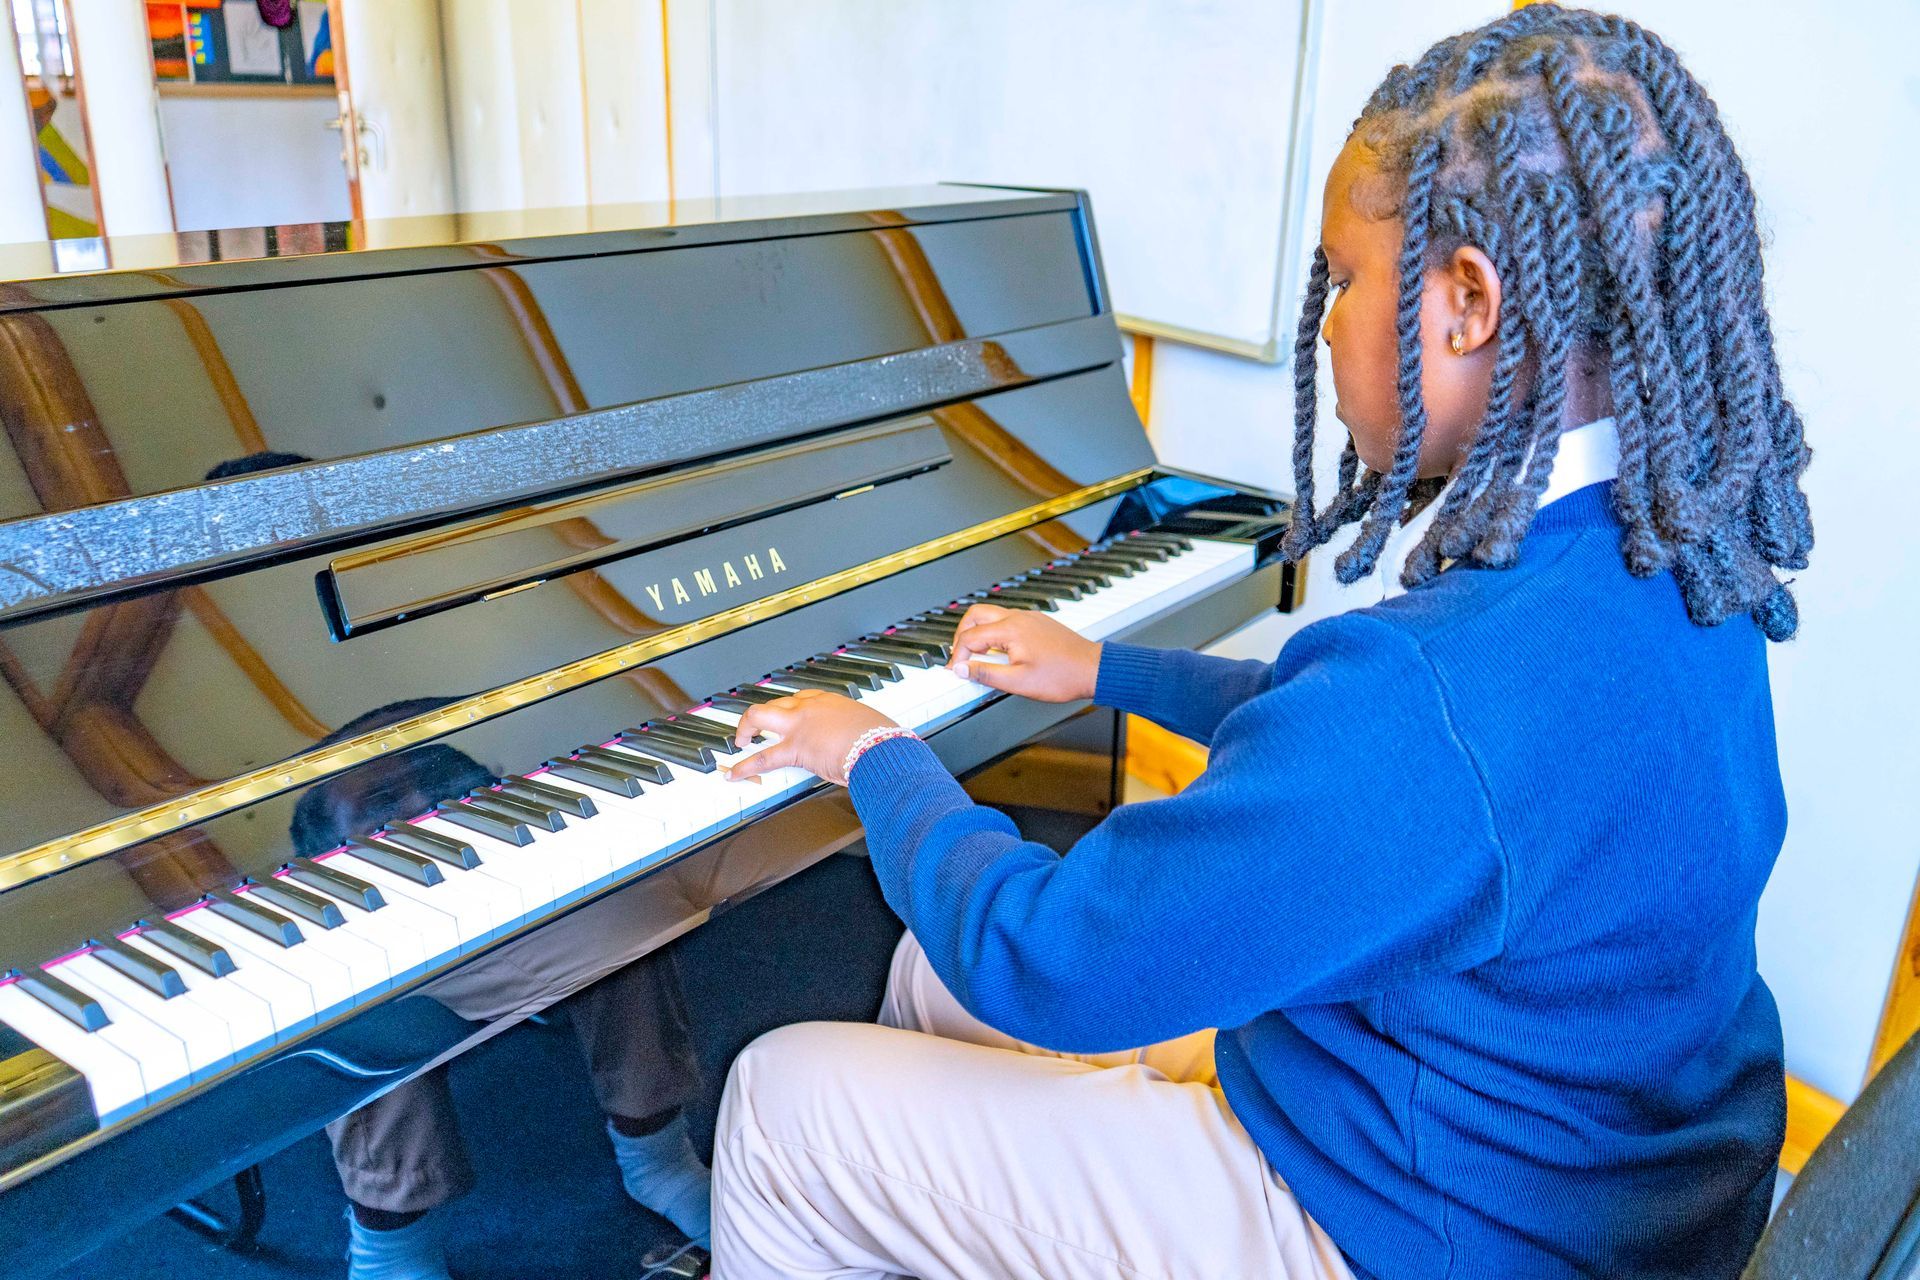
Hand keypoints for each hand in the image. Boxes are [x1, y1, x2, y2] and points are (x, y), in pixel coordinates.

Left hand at [725, 688, 897, 785]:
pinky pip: (763, 757)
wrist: (882, 749)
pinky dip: (745, 767)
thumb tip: (865, 743)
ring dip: (746, 728)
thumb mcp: (869, 729)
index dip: (789, 708)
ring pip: (760, 717)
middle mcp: (811, 707)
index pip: (801, 699)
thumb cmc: (883, 741)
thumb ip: (858, 733)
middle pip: (777, 702)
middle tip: (757, 727)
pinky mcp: (795, 748)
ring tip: (740, 741)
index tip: (786, 716)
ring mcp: (800, 725)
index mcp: (830, 702)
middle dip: (763, 715)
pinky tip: (734, 775)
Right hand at [947, 604, 1100, 702]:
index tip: (957, 671)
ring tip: (979, 657)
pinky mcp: (1037, 623)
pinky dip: (996, 633)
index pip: (970, 637)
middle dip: (962, 634)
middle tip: (960, 656)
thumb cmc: (1063, 676)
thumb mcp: (1018, 682)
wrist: (1093, 669)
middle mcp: (1018, 618)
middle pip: (975, 615)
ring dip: (979, 633)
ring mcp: (1029, 618)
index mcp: (1010, 629)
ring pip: (992, 616)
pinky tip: (1001, 653)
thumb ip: (986, 673)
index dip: (958, 656)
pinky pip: (1008, 621)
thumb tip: (962, 669)